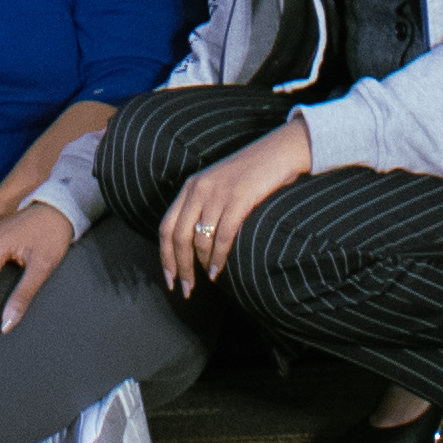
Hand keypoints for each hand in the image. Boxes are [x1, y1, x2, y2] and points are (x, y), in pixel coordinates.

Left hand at [151, 121, 310, 295]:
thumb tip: (192, 247)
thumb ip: (202, 207)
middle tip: (187, 290)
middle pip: (178, 237)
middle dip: (181, 267)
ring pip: (199, 239)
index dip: (165, 256)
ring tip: (208, 279)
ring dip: (201, 265)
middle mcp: (198, 189)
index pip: (165, 227)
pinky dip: (218, 257)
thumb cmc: (250, 175)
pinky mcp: (239, 198)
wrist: (277, 152)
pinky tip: (218, 270)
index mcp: (190, 187)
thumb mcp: (217, 186)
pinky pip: (222, 236)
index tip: (169, 279)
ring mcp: (218, 193)